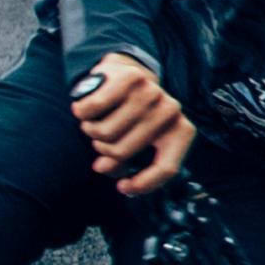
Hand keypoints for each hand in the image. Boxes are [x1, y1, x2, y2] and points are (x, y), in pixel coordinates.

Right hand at [69, 53, 192, 196]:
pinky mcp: (132, 77)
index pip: (167, 168)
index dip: (142, 184)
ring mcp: (153, 91)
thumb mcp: (134, 144)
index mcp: (181, 131)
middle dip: (104, 152)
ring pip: (106, 132)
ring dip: (91, 131)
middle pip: (124, 151)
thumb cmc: (129, 119)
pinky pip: (94, 108)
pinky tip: (86, 108)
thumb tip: (103, 167)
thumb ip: (123, 162)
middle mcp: (172, 110)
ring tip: (95, 123)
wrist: (123, 76)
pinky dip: (83, 112)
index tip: (121, 187)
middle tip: (100, 142)